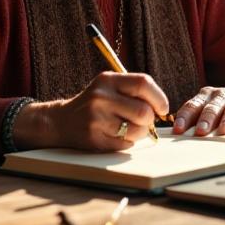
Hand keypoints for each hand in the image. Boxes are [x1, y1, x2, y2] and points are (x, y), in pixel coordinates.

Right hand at [42, 72, 168, 150]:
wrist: (62, 121)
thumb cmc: (95, 103)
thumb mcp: (109, 87)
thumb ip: (133, 91)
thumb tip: (162, 107)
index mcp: (108, 79)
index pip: (143, 83)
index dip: (158, 97)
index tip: (162, 108)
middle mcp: (101, 97)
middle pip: (143, 111)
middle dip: (150, 119)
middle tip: (144, 121)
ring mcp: (96, 119)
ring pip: (136, 131)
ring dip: (140, 133)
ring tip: (130, 129)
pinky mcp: (94, 139)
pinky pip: (125, 144)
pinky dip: (127, 142)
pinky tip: (116, 136)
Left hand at [172, 86, 224, 135]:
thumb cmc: (223, 108)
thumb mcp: (208, 109)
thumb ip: (195, 119)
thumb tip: (176, 136)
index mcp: (205, 96)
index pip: (192, 105)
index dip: (185, 117)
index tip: (178, 130)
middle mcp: (220, 95)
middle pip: (211, 107)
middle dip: (205, 119)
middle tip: (200, 132)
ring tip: (223, 130)